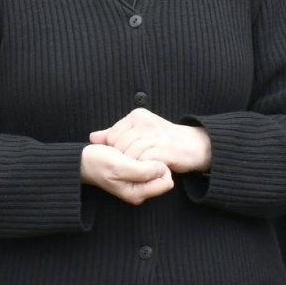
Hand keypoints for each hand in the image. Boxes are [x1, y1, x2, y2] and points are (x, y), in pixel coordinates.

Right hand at [80, 144, 173, 204]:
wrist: (81, 159)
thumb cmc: (97, 163)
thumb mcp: (118, 167)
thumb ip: (142, 170)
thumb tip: (163, 168)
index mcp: (138, 193)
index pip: (166, 181)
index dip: (160, 167)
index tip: (144, 157)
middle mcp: (140, 189)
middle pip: (163, 174)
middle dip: (154, 161)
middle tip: (136, 154)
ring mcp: (137, 180)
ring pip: (156, 165)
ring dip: (147, 155)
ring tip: (130, 152)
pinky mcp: (134, 170)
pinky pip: (148, 160)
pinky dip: (142, 153)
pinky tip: (129, 148)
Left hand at [91, 108, 212, 173]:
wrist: (193, 145)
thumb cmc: (162, 140)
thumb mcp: (138, 132)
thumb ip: (114, 134)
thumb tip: (92, 138)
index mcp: (137, 115)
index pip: (113, 135)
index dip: (115, 150)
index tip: (124, 156)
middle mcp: (146, 122)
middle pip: (120, 146)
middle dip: (123, 159)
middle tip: (133, 164)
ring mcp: (156, 135)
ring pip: (131, 154)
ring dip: (134, 165)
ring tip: (140, 167)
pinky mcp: (165, 150)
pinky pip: (144, 162)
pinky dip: (144, 168)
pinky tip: (148, 169)